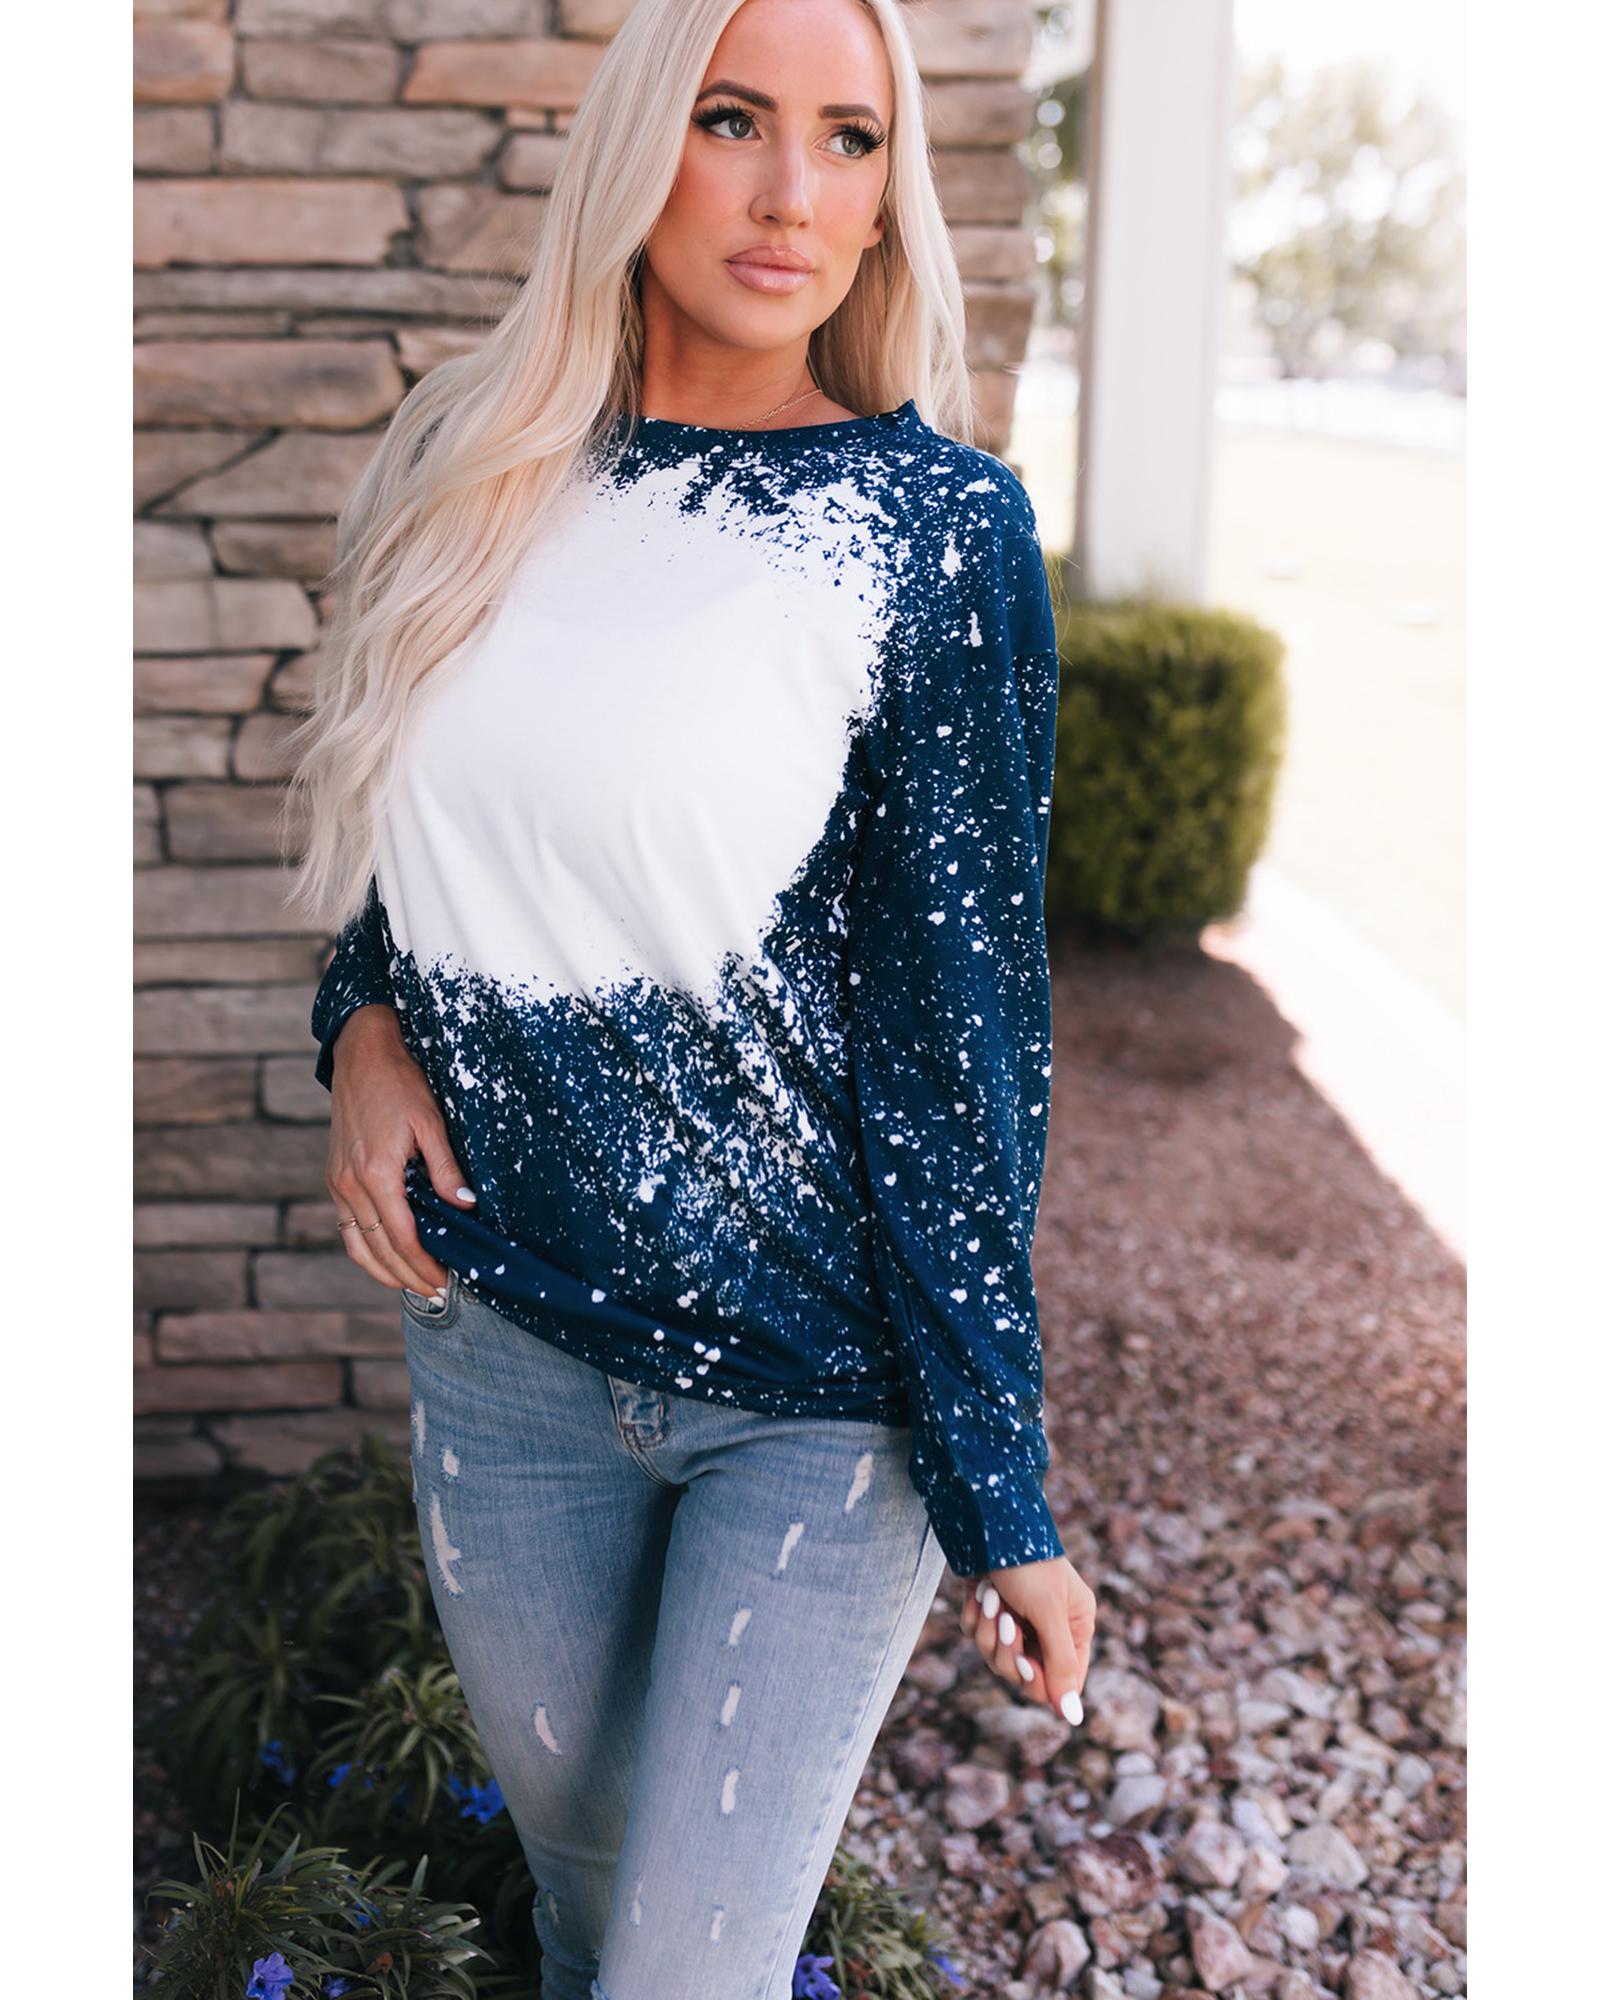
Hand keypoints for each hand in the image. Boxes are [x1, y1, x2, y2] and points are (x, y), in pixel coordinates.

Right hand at [323, 1004, 477, 1296]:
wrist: (361, 1054)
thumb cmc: (400, 1083)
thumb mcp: (431, 1121)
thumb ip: (445, 1167)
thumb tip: (464, 1205)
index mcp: (375, 1173)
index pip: (401, 1237)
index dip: (423, 1265)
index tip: (444, 1283)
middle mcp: (350, 1184)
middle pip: (378, 1249)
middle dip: (408, 1276)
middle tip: (435, 1294)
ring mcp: (337, 1182)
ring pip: (357, 1244)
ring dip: (383, 1270)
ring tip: (412, 1286)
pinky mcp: (334, 1177)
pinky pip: (347, 1226)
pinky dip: (365, 1249)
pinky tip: (385, 1256)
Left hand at [958, 1553, 1096, 1720]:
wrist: (986, 1523)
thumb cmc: (1027, 1564)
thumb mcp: (1049, 1613)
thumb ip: (1061, 1664)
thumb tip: (1074, 1717)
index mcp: (1075, 1626)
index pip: (1062, 1681)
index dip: (1039, 1678)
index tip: (1024, 1662)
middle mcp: (1048, 1627)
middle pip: (1023, 1673)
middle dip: (1007, 1648)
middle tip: (1006, 1619)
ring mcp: (1016, 1619)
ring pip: (995, 1657)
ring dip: (988, 1628)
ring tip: (991, 1595)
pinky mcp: (988, 1611)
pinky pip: (975, 1635)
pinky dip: (973, 1615)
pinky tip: (978, 1591)